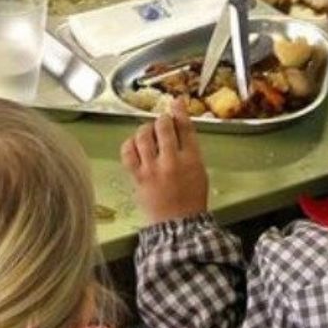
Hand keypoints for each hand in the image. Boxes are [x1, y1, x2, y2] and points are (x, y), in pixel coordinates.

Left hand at [121, 99, 208, 224]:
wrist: (178, 225)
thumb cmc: (191, 199)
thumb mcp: (199, 171)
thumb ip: (190, 148)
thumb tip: (181, 127)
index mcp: (191, 159)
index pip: (184, 127)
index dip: (179, 110)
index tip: (176, 102)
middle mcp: (171, 161)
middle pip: (163, 126)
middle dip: (162, 119)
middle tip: (162, 122)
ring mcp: (152, 169)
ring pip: (143, 135)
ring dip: (145, 129)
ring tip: (148, 133)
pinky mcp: (137, 177)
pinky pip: (128, 151)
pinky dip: (130, 143)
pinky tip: (135, 144)